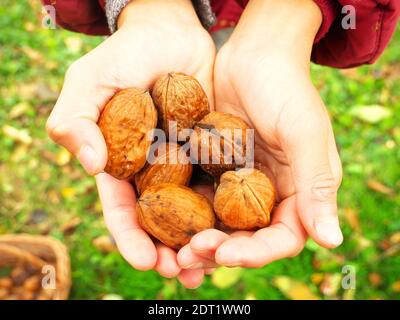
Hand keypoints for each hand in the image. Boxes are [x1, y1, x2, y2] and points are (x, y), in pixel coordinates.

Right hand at [46, 0, 214, 287]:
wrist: (171, 32)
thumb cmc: (127, 53)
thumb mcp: (89, 81)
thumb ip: (76, 120)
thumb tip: (89, 164)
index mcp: (120, 164)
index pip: (123, 210)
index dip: (132, 238)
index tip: (147, 261)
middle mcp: (153, 171)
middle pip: (160, 221)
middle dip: (170, 250)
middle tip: (184, 272)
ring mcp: (184, 163)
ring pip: (193, 210)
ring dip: (202, 238)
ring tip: (215, 260)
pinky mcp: (213, 151)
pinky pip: (221, 183)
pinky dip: (227, 208)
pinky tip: (239, 227)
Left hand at [178, 0, 342, 269]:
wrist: (253, 55)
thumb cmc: (286, 88)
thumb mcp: (305, 132)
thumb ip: (317, 184)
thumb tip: (333, 241)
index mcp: (297, 192)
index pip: (281, 238)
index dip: (256, 253)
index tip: (226, 254)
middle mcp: (267, 194)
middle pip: (245, 238)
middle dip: (219, 251)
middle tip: (189, 255)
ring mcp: (238, 183)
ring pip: (218, 224)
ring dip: (196, 240)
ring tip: (173, 250)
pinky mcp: (213, 169)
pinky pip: (197, 198)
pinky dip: (182, 213)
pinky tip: (161, 220)